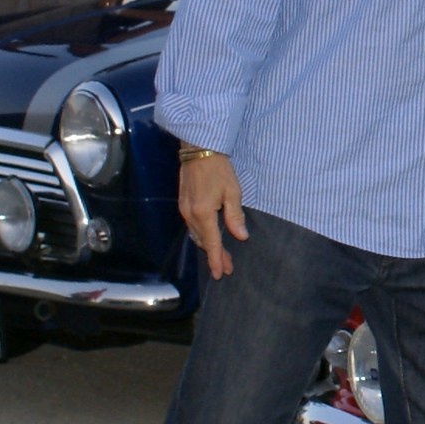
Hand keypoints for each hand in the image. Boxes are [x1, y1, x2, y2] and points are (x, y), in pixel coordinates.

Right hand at [177, 150, 248, 277]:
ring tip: (221, 257)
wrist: (198, 150)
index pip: (211, 243)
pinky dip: (202, 236)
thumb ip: (235, 216)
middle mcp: (190, 214)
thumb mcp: (232, 191)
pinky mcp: (183, 204)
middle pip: (202, 242)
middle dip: (214, 256)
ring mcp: (184, 210)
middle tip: (227, 268)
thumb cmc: (218, 169)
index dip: (217, 259)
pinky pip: (192, 226)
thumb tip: (241, 236)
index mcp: (203, 212)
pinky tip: (209, 239)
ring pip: (196, 235)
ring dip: (208, 246)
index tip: (221, 273)